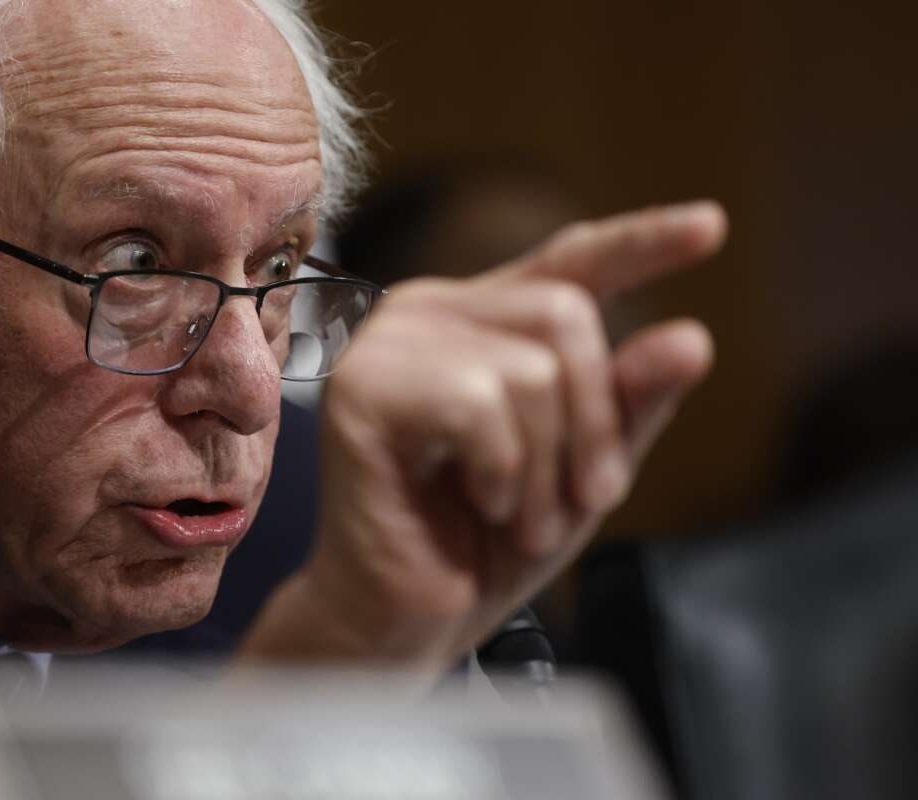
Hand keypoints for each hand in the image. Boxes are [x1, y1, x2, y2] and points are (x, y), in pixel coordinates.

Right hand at [241, 201, 726, 678]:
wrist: (405, 620)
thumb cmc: (485, 544)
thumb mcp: (584, 471)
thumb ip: (628, 404)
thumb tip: (691, 338)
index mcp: (480, 322)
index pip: (568, 263)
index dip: (640, 242)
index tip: (713, 226)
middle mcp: (430, 315)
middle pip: (564, 314)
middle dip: (593, 423)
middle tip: (580, 501)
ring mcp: (387, 345)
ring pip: (529, 367)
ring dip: (546, 467)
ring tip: (517, 516)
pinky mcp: (360, 389)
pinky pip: (479, 402)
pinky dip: (502, 471)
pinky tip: (477, 501)